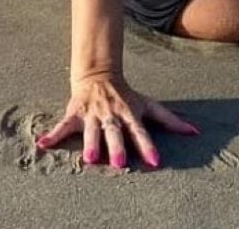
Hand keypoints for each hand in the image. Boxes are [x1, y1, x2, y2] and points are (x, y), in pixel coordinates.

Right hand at [36, 73, 198, 169]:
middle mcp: (111, 115)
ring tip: (88, 158)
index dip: (148, 146)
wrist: (99, 74)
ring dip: (90, 143)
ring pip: (91, 130)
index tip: (156, 162)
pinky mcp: (75, 113)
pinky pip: (62, 125)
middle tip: (119, 163)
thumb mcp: (149, 105)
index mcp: (129, 114)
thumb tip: (195, 133)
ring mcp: (92, 114)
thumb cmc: (127, 96)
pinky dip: (52, 135)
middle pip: (114, 132)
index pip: (140, 132)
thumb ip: (170, 120)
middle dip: (116, 147)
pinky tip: (42, 144)